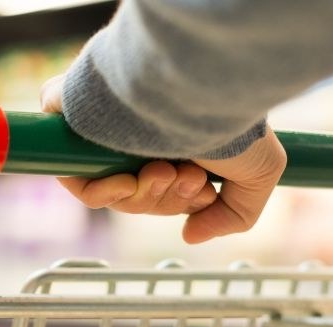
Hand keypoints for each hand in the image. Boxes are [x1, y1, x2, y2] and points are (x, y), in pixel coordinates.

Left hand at [41, 75, 286, 242]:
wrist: (200, 85)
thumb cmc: (233, 121)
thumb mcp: (259, 174)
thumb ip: (233, 214)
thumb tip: (190, 234)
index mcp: (176, 137)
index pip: (163, 189)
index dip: (180, 201)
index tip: (203, 192)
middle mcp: (141, 130)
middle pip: (139, 196)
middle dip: (166, 199)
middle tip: (188, 178)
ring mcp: (107, 127)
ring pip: (112, 191)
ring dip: (143, 196)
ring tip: (168, 170)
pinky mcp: (72, 120)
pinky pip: (76, 177)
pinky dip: (104, 192)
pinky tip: (131, 181)